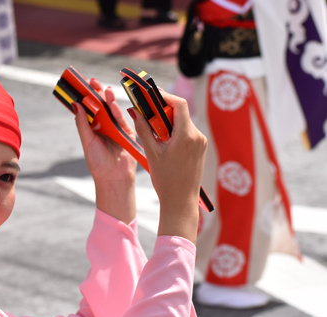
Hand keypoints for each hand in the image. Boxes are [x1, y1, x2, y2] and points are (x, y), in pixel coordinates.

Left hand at [74, 78, 136, 223]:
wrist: (114, 178)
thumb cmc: (98, 163)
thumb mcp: (87, 141)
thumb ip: (83, 123)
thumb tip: (76, 105)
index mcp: (92, 129)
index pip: (88, 110)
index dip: (85, 97)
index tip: (81, 85)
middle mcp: (104, 127)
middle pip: (100, 106)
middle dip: (96, 94)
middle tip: (92, 81)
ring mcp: (116, 128)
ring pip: (111, 110)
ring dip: (107, 98)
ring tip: (102, 88)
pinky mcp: (127, 132)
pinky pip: (121, 118)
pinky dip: (116, 109)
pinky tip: (111, 101)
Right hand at [130, 89, 206, 242]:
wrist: (181, 201)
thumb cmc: (166, 180)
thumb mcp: (152, 153)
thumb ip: (144, 129)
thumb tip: (135, 111)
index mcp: (187, 135)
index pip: (179, 104)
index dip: (164, 96)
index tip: (150, 96)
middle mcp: (197, 136)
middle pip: (180, 112)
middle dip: (163, 111)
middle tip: (147, 114)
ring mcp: (200, 142)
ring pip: (182, 123)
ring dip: (167, 122)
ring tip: (153, 132)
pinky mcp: (200, 148)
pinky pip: (186, 133)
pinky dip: (174, 132)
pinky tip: (163, 143)